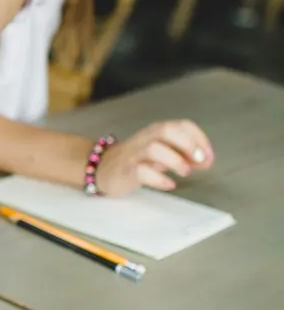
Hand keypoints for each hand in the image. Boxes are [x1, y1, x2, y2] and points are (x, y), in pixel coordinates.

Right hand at [95, 119, 213, 195]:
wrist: (102, 168)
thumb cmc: (137, 160)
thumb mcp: (162, 152)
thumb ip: (183, 154)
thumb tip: (205, 160)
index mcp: (157, 132)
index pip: (182, 125)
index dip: (200, 139)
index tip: (208, 158)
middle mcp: (146, 138)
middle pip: (167, 130)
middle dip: (188, 145)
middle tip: (200, 162)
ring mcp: (134, 154)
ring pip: (153, 148)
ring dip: (175, 160)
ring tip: (184, 172)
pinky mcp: (126, 170)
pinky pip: (141, 171)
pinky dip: (158, 178)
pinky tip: (169, 184)